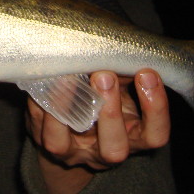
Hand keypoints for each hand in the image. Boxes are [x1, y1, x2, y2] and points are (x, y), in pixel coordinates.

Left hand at [25, 69, 169, 193]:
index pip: (156, 135)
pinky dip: (41, 102)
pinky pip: (37, 125)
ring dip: (63, 108)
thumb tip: (124, 42)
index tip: (147, 73)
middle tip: (104, 74)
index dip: (155, 108)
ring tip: (67, 78)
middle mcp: (106, 151)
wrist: (77, 127)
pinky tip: (44, 80)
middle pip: (114, 148)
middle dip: (109, 111)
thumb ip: (127, 72)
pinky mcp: (45, 143)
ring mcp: (71, 151)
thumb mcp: (125, 86)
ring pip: (62, 143)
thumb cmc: (109, 96)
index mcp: (136, 136)